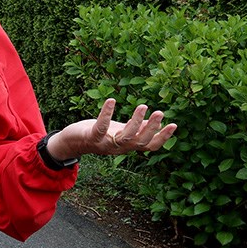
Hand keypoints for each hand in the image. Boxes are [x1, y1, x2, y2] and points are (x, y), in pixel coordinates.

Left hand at [46, 98, 176, 159]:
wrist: (72, 142)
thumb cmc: (98, 135)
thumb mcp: (119, 131)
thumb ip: (136, 129)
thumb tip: (154, 123)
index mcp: (128, 146)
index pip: (149, 145)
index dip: (162, 137)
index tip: (174, 124)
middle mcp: (119, 147)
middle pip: (140, 142)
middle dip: (152, 128)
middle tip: (160, 112)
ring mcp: (105, 143)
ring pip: (125, 137)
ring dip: (135, 122)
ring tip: (143, 106)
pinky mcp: (91, 137)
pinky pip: (101, 126)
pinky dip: (106, 114)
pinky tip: (112, 101)